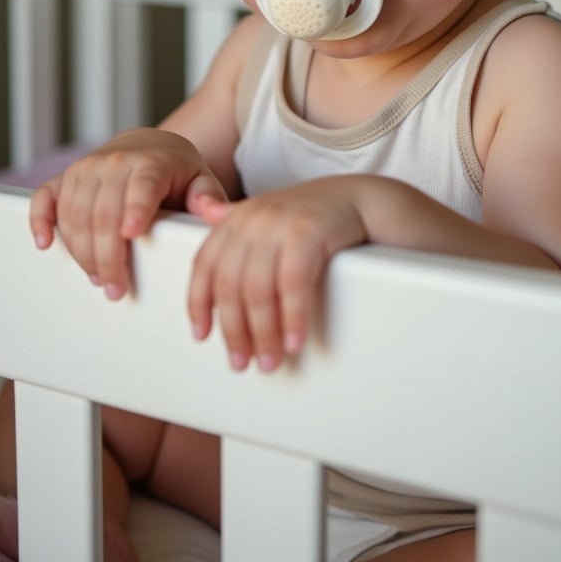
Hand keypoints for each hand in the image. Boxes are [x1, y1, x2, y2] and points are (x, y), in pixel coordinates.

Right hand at [29, 129, 226, 299]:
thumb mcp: (201, 180)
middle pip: (103, 213)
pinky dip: (39, 221)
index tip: (131, 235)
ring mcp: (86, 169)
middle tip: (116, 288)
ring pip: (75, 215)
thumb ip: (209, 198)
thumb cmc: (177, 170)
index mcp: (151, 163)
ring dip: (82, 253)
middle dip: (107, 256)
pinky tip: (44, 244)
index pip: (141, 187)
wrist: (150, 146)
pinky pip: (44, 198)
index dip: (135, 209)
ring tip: (100, 279)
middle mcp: (115, 162)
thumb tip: (217, 214)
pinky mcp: (65, 177)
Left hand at [188, 179, 367, 371]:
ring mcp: (279, 223)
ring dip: (264, 333)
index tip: (202, 335)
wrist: (361, 199)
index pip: (205, 264)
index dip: (199, 303)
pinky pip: (292, 284)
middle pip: (230, 284)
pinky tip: (295, 340)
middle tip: (243, 362)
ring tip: (272, 360)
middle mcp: (253, 217)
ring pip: (258, 289)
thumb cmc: (316, 217)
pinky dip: (292, 317)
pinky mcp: (308, 231)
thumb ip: (238, 221)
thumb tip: (205, 214)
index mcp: (238, 217)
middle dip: (235, 330)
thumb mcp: (271, 216)